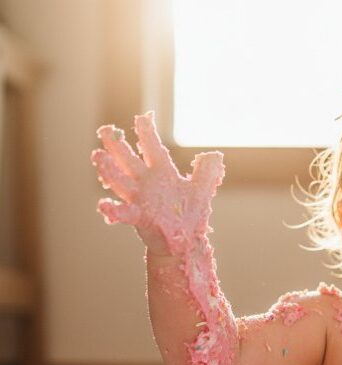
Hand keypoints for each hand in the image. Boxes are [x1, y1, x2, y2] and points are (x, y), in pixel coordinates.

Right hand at [92, 111, 224, 256]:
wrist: (184, 242)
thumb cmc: (189, 215)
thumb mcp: (201, 190)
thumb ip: (207, 172)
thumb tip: (215, 154)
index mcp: (162, 173)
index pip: (152, 148)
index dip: (147, 133)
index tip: (142, 117)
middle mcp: (147, 183)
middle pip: (129, 160)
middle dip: (116, 146)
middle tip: (104, 130)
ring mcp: (141, 199)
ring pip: (121, 181)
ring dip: (109, 170)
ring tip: (98, 156)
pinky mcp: (140, 217)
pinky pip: (124, 212)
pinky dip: (113, 210)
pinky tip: (104, 205)